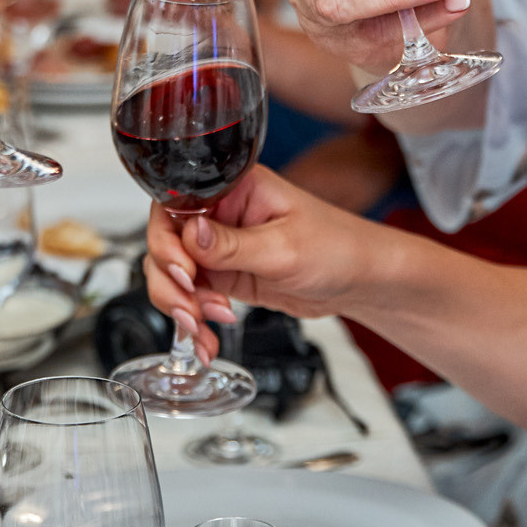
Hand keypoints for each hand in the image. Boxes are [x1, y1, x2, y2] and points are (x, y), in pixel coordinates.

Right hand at [142, 167, 377, 349]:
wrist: (360, 281)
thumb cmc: (337, 247)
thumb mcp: (283, 248)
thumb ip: (232, 244)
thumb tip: (188, 233)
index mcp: (233, 188)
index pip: (174, 204)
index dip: (167, 240)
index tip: (184, 271)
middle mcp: (220, 213)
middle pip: (165, 242)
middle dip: (171, 282)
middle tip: (192, 309)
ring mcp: (219, 246)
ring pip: (172, 274)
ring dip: (179, 306)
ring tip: (203, 327)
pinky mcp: (224, 274)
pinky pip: (192, 296)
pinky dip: (193, 319)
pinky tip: (206, 338)